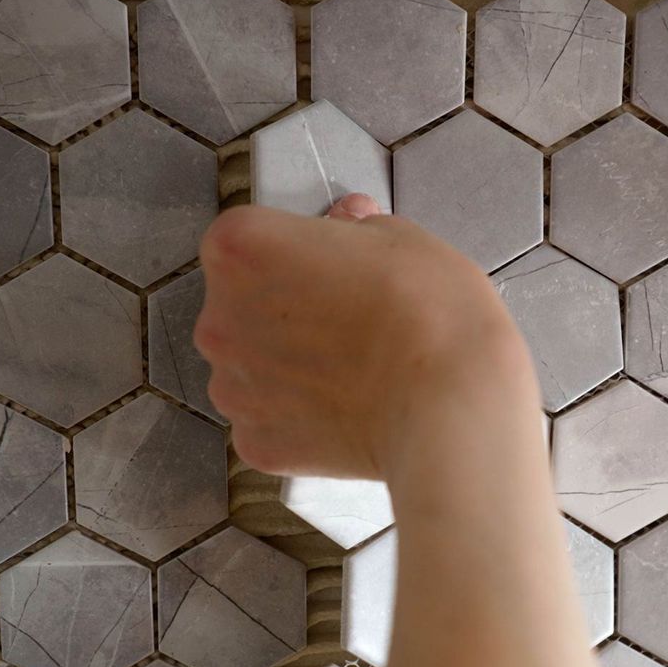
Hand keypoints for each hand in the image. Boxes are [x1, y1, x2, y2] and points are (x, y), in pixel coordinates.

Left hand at [195, 193, 536, 481]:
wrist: (449, 407)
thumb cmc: (429, 315)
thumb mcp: (401, 239)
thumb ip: (354, 229)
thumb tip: (346, 225)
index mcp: (241, 248)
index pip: (242, 239)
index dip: (288, 251)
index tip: (324, 265)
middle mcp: (218, 318)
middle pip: (238, 305)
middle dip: (280, 309)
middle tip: (345, 318)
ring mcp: (230, 387)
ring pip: (250, 367)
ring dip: (284, 366)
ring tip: (349, 370)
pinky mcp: (253, 442)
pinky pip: (267, 420)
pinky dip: (297, 417)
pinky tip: (345, 410)